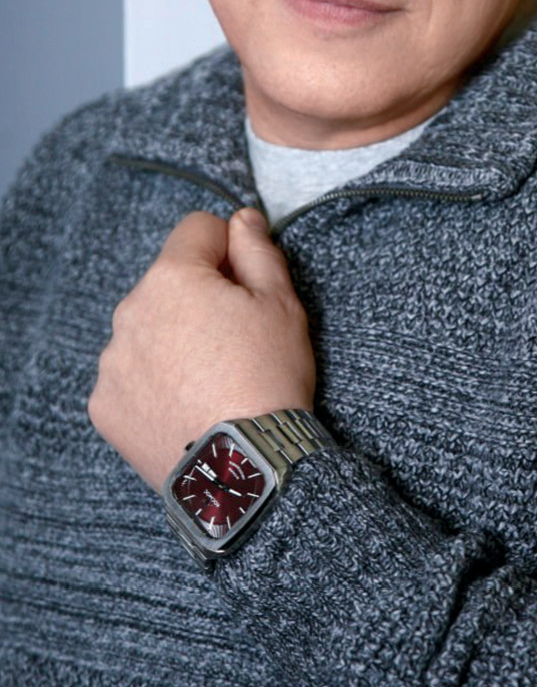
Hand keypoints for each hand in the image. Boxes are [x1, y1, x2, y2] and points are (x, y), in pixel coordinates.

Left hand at [88, 209, 315, 491]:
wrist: (242, 468)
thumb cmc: (268, 378)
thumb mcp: (282, 304)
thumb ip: (258, 251)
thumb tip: (242, 219)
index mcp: (173, 277)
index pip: (197, 229)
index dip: (229, 250)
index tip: (247, 285)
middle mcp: (130, 312)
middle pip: (168, 283)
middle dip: (198, 298)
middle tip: (236, 343)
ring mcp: (111, 362)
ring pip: (147, 329)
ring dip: (173, 340)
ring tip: (211, 381)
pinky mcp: (104, 405)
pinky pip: (130, 376)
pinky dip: (153, 384)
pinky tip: (185, 406)